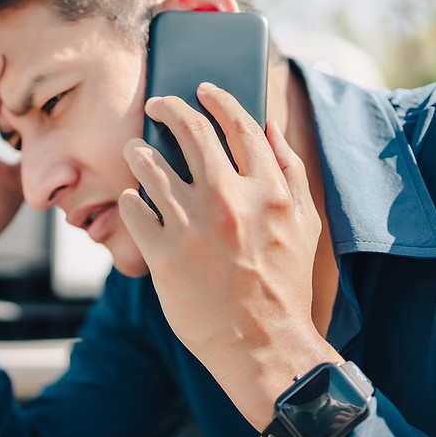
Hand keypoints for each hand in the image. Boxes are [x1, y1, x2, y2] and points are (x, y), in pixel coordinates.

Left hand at [118, 83, 338, 428]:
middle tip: (155, 103)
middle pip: (190, 132)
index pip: (239, 124)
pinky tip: (134, 199)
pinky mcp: (163, 254)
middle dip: (168, 107)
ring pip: (150, 165)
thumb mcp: (305, 224)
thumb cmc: (284, 284)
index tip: (203, 90)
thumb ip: (290, 171)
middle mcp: (229, 201)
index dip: (218, 100)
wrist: (263, 345)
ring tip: (134, 150)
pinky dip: (130, 198)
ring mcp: (192, 227)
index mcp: (268, 191)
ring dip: (138, 150)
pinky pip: (133, 208)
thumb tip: (270, 126)